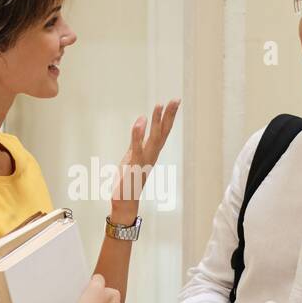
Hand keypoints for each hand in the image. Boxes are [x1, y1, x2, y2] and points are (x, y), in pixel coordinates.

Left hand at [110, 100, 180, 216]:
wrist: (125, 202)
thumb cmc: (129, 180)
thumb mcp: (132, 154)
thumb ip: (137, 137)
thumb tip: (142, 119)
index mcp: (151, 152)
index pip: (163, 131)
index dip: (169, 116)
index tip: (174, 102)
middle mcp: (151, 155)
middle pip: (163, 133)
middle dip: (169, 116)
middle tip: (176, 100)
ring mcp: (143, 160)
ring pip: (154, 138)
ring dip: (157, 122)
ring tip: (160, 105)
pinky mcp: (134, 165)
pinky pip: (137, 147)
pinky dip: (139, 134)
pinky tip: (141, 121)